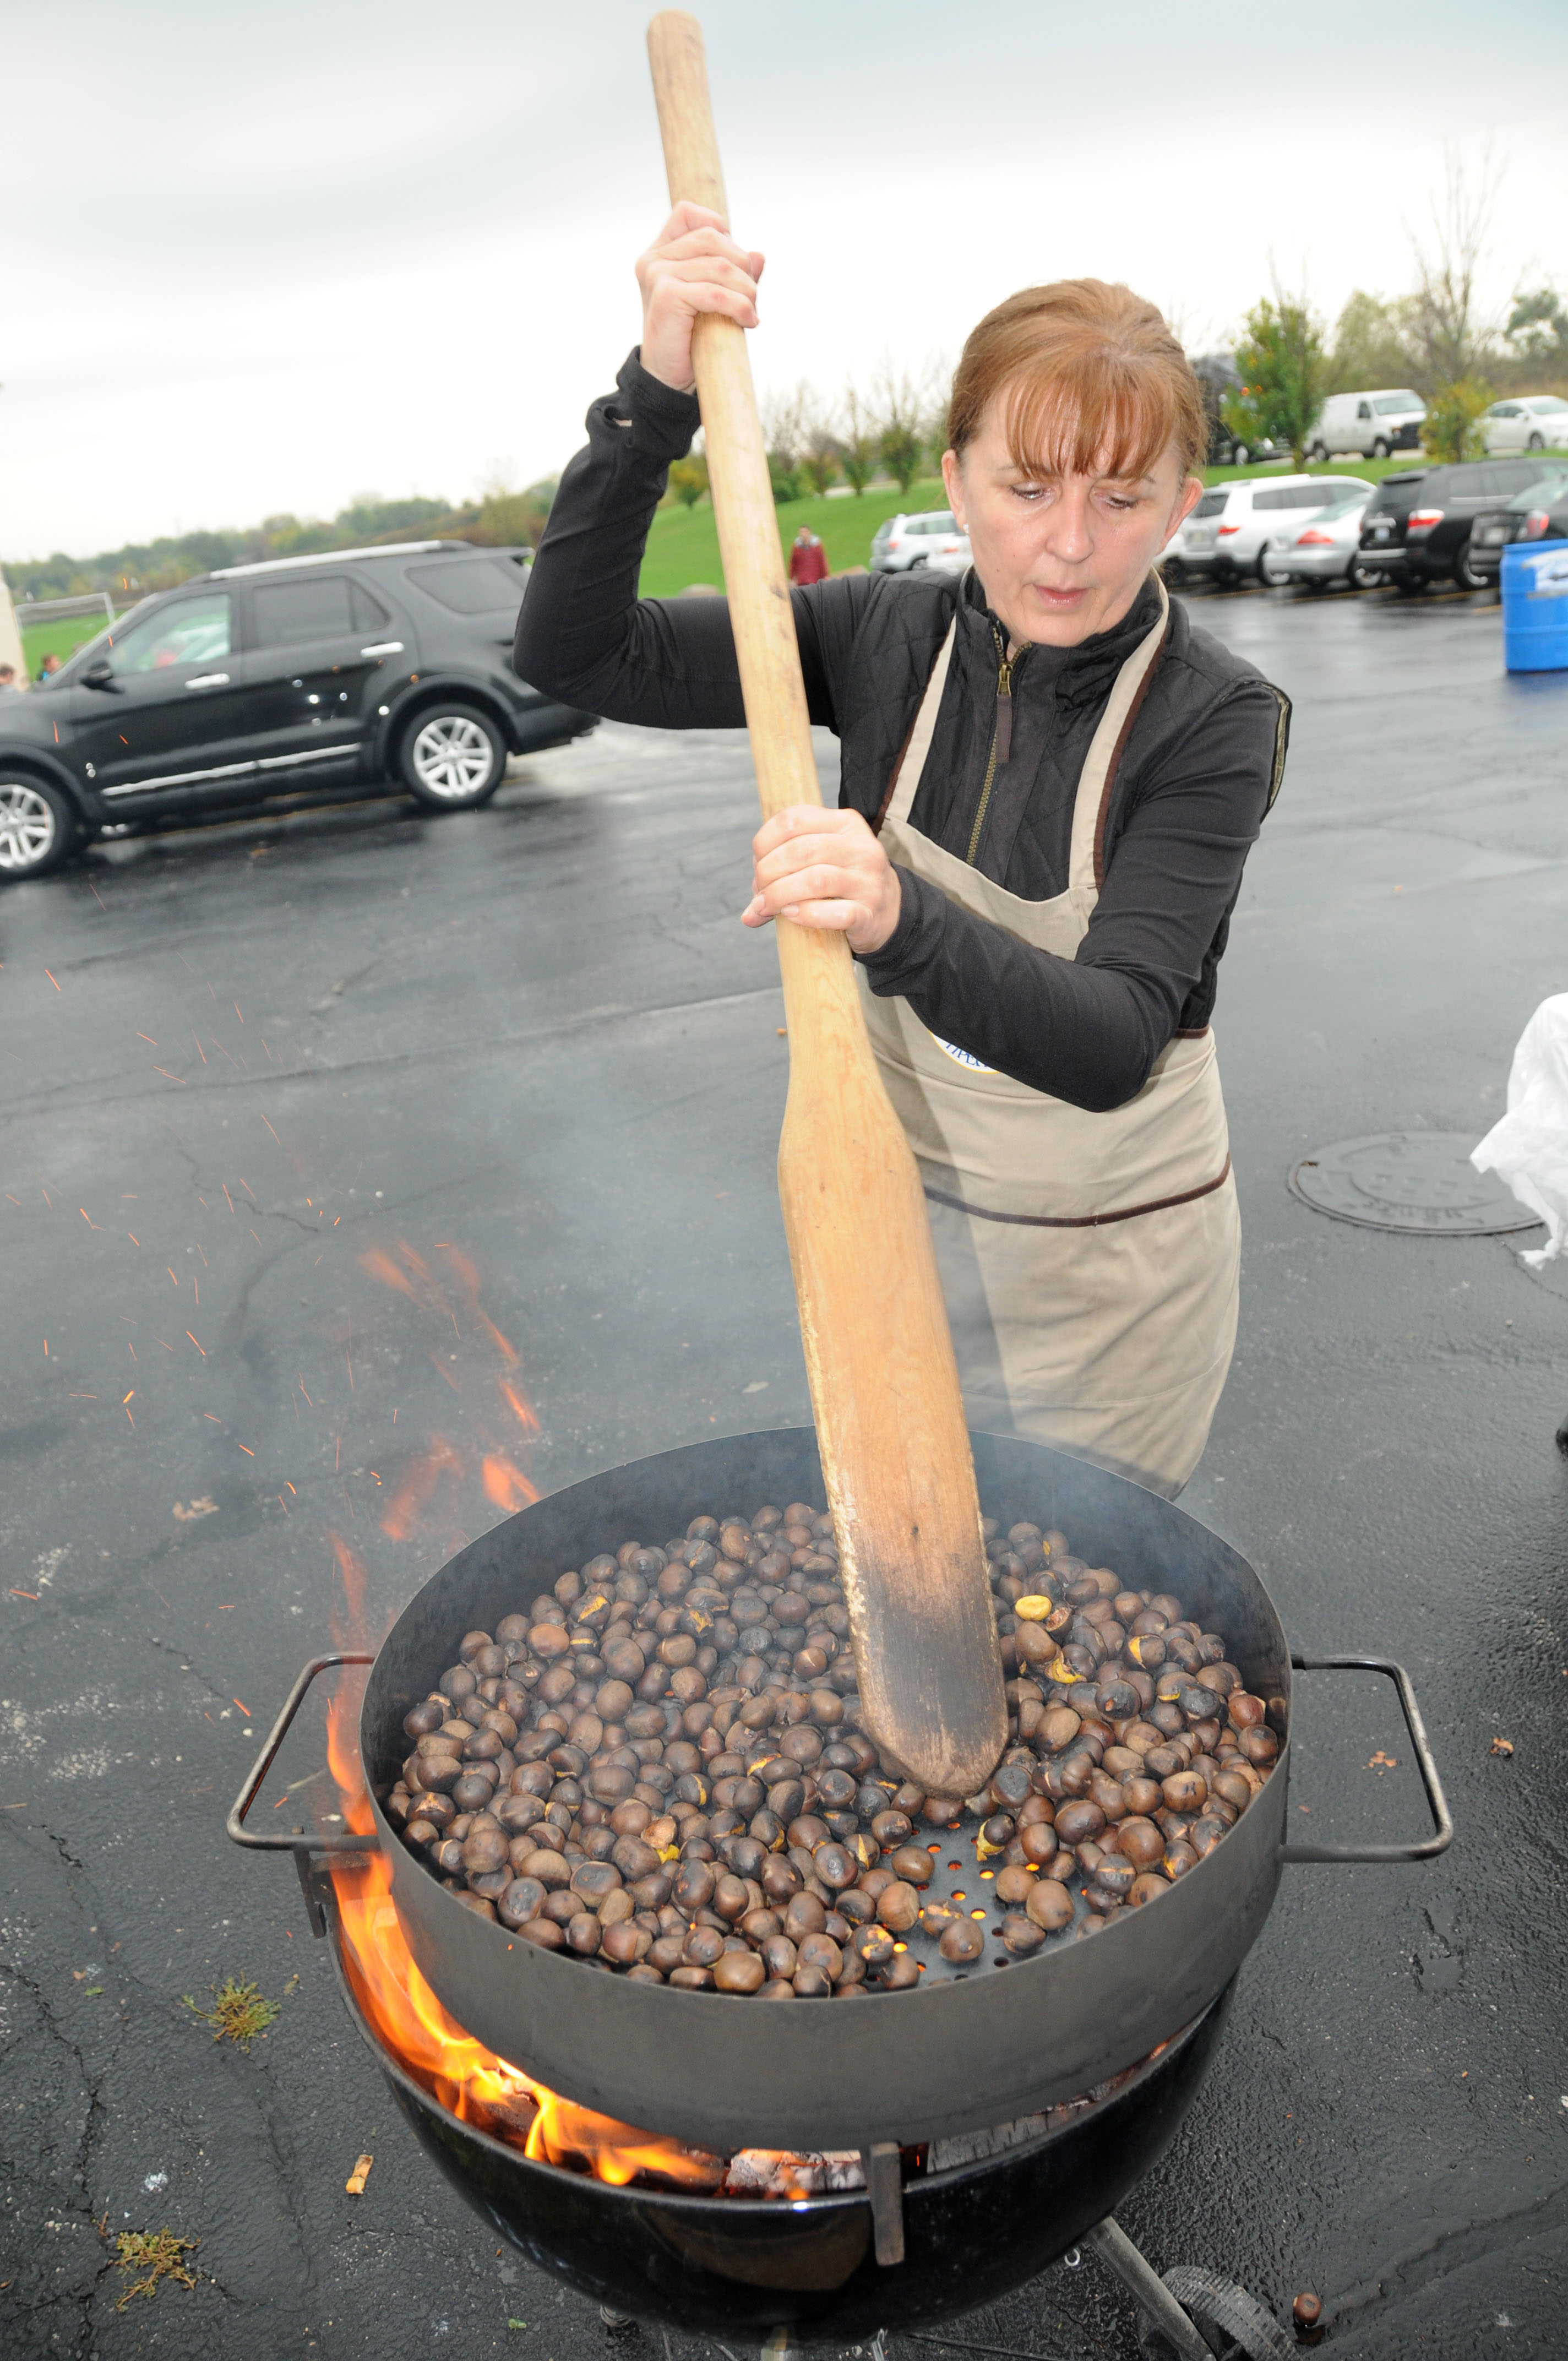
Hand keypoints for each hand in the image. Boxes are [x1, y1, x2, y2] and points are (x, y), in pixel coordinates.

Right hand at [636, 203, 763, 392]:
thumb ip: (733, 274)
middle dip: (741, 265)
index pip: (688, 213)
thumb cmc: (691, 338)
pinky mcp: (666, 296)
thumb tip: (759, 255)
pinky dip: (739, 306)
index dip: (719, 227)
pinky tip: (749, 321)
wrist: (669, 378)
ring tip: (751, 312)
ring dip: (746, 290)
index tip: (734, 261)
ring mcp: (657, 275)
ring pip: (719, 266)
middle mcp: (654, 260)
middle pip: (711, 237)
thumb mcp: (714, 298)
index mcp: (660, 252)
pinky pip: (715, 292)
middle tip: (752, 295)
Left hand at [743, 806, 901, 954]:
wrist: (889, 911)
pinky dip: (806, 915)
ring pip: (815, 880)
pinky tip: (791, 916)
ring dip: (780, 895)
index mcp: (845, 822)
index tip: (757, 864)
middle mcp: (860, 846)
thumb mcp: (820, 862)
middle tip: (760, 893)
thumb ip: (783, 873)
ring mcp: (868, 880)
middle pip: (800, 851)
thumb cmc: (842, 883)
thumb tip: (748, 915)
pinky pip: (835, 913)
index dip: (764, 843)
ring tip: (767, 907)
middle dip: (768, 873)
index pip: (793, 820)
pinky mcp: (869, 912)